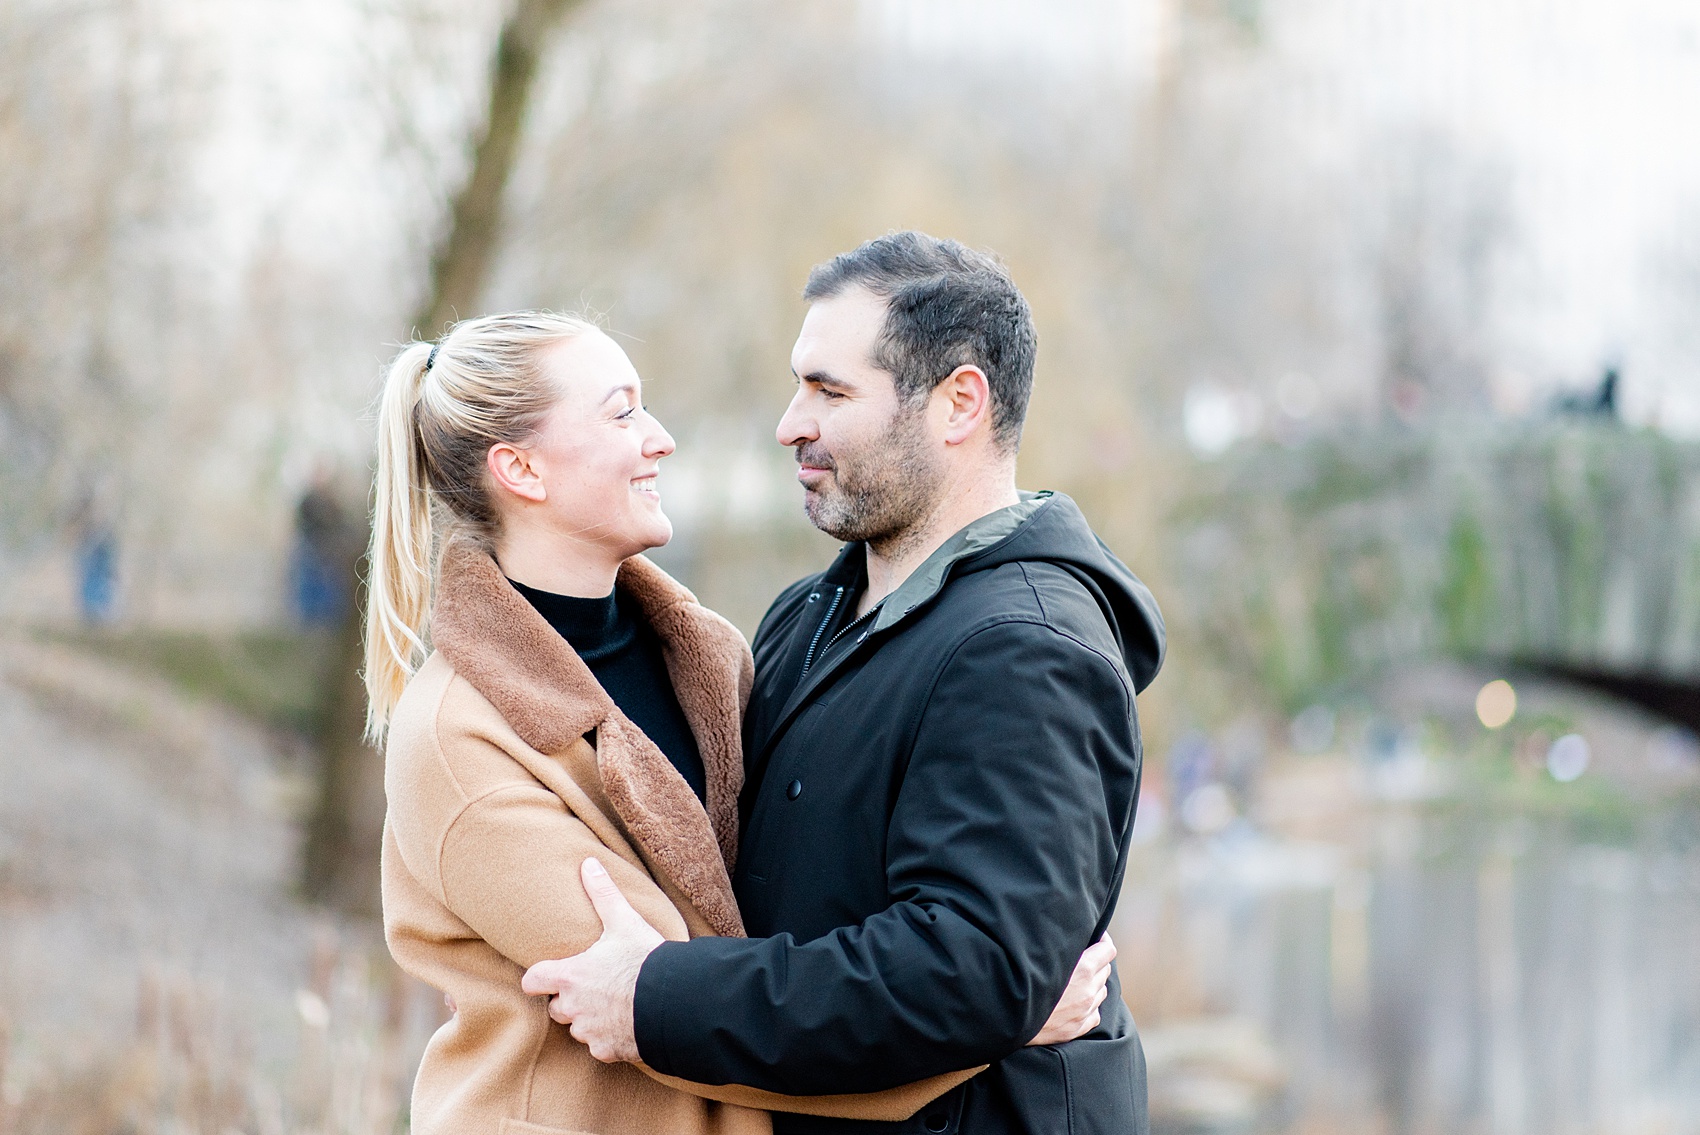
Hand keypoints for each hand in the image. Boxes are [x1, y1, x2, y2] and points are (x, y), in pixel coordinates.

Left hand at [520, 858, 665, 1062]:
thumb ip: (603, 894)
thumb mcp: (624, 922)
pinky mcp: (607, 1051)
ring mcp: (589, 1032)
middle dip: (569, 1000)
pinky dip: (610, 1038)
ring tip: (613, 1004)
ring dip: (589, 1019)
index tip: (548, 974)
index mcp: (570, 976)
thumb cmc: (644, 961)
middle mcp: (573, 1008)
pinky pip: (600, 1047)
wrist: (673, 1002)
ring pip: (578, 1028)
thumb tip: (588, 863)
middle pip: (556, 1008)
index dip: (538, 978)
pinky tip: (627, 1023)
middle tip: (593, 985)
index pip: (532, 981)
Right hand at [1026, 932, 1115, 1046]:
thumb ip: (1060, 946)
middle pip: (1105, 970)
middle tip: (1081, 959)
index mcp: (1083, 970)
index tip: (1095, 938)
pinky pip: (1095, 1013)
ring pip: (1102, 991)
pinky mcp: (1079, 1027)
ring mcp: (1085, 1010)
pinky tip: (1075, 1002)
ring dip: (1094, 984)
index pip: (1108, 950)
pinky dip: (1089, 1006)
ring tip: (1076, 981)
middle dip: (1097, 961)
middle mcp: (1088, 990)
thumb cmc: (1021, 983)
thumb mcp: (1041, 956)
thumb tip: (1068, 936)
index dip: (1103, 940)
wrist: (1010, 1018)